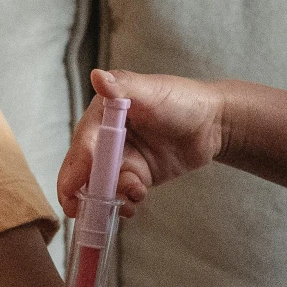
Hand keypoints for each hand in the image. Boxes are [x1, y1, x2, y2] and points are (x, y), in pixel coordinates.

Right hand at [56, 70, 227, 217]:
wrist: (215, 123)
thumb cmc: (182, 99)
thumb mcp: (151, 91)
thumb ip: (123, 86)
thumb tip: (97, 76)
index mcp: (103, 114)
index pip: (83, 143)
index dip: (76, 166)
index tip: (72, 187)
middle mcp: (107, 137)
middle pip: (84, 168)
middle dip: (81, 190)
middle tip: (79, 210)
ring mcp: (122, 158)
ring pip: (103, 185)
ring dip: (111, 195)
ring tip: (134, 194)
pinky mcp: (137, 175)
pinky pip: (123, 193)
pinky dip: (125, 201)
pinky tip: (135, 202)